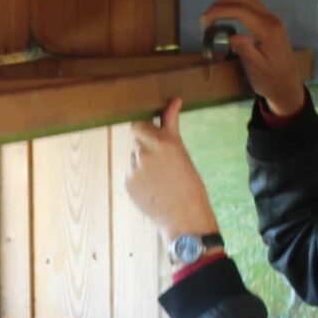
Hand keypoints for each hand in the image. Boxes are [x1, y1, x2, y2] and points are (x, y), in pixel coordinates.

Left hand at [124, 98, 220, 242]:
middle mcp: (145, 153)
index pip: (139, 124)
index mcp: (162, 142)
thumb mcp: (182, 151)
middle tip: (162, 162)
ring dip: (143, 162)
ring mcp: (134, 169)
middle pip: (137, 140)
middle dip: (147, 145)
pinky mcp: (128, 183)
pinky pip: (131, 173)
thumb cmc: (190, 184)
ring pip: (134, 157)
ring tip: (160, 178)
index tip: (152, 132)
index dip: (146, 128)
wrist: (184, 218)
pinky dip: (140, 177)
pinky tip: (153, 188)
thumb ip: (171, 124)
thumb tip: (173, 99)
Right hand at [202, 0, 306, 117]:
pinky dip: (235, 7)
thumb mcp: (256, 69)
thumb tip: (231, 36)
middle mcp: (271, 19)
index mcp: (268, 30)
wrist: (288, 87)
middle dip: (221, 4)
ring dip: (228, 3)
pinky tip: (226, 17)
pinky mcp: (269, 22)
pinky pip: (251, 6)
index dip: (219, 11)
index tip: (204, 21)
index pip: (240, 10)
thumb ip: (245, 50)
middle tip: (205, 19)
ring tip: (212, 17)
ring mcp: (272, 19)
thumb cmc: (270, 80)